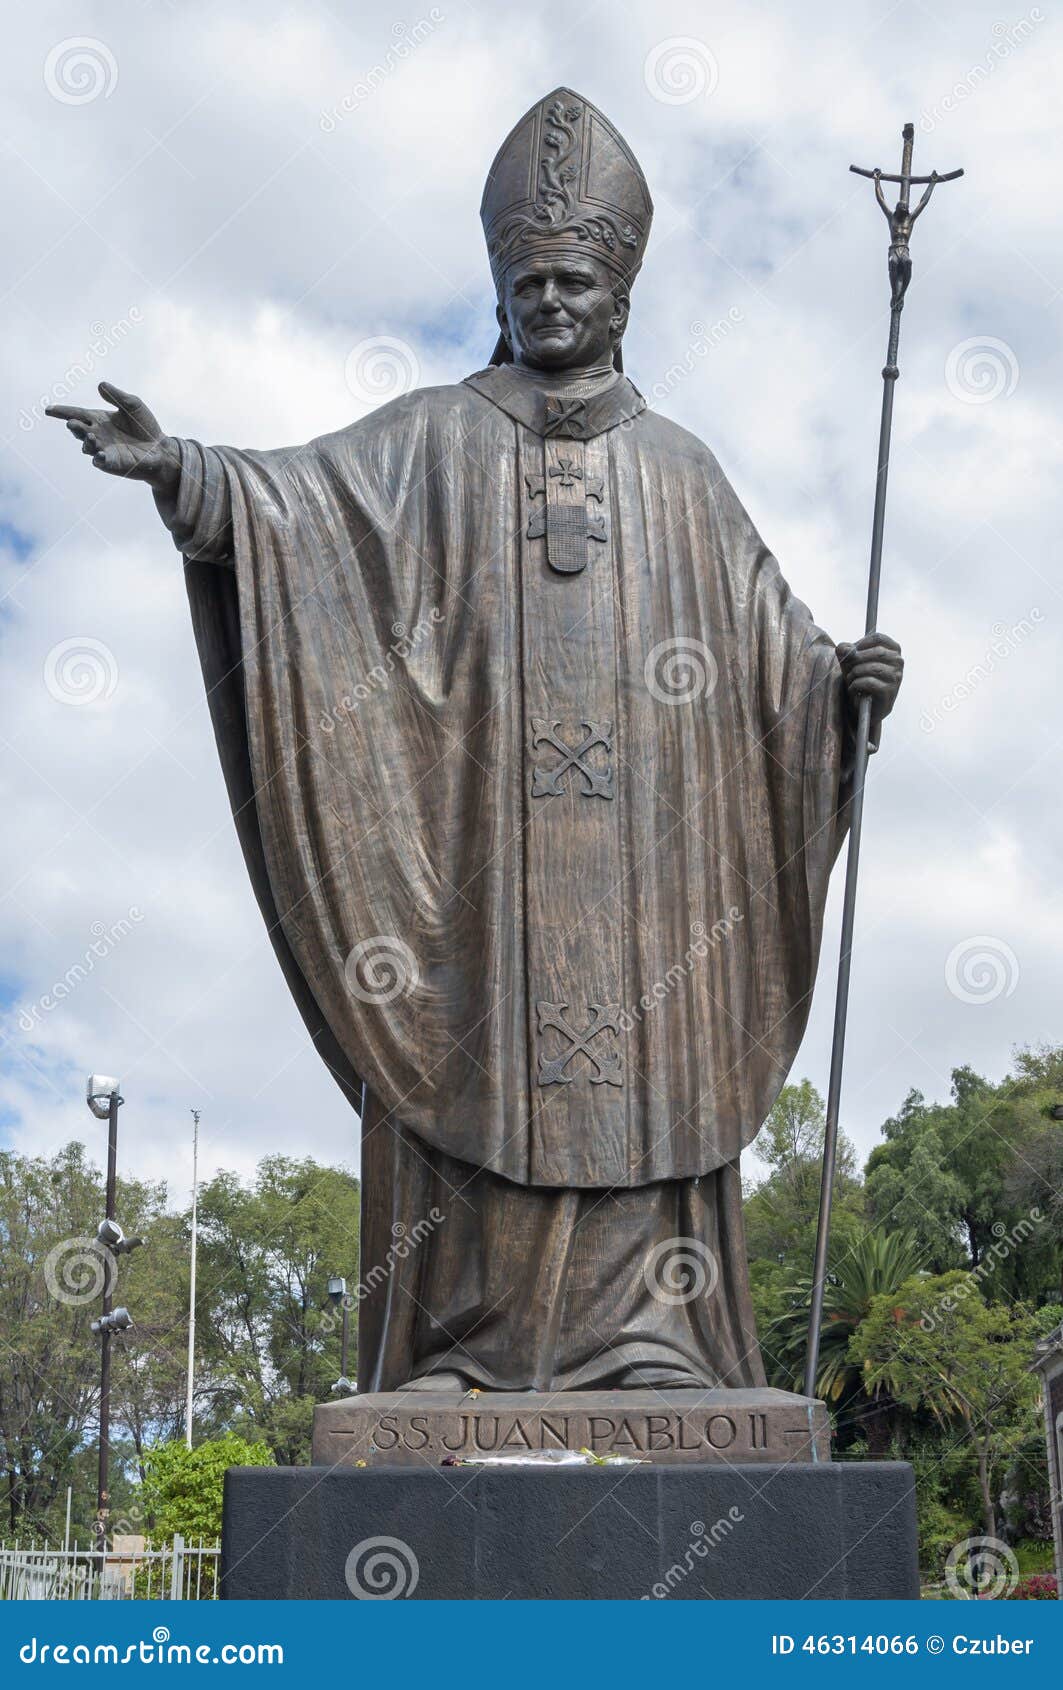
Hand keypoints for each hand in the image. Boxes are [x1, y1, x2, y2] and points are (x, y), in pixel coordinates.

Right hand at [47, 383, 177, 491]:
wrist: (161, 448)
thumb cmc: (145, 426)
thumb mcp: (133, 405)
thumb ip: (117, 396)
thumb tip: (100, 385)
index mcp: (98, 419)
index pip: (76, 413)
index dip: (62, 412)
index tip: (48, 409)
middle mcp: (97, 434)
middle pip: (79, 430)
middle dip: (74, 427)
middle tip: (72, 423)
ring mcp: (103, 450)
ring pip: (87, 446)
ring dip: (86, 442)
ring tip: (90, 436)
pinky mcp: (113, 463)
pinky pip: (101, 462)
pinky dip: (98, 458)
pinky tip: (99, 454)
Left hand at [836, 632, 903, 729]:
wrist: (864, 707)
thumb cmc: (859, 679)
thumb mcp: (850, 662)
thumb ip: (845, 651)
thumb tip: (842, 647)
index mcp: (893, 650)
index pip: (878, 638)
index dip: (861, 643)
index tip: (850, 651)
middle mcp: (898, 662)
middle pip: (877, 652)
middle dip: (857, 659)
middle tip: (847, 667)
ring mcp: (896, 677)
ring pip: (874, 668)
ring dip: (856, 673)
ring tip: (850, 679)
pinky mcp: (890, 691)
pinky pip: (870, 682)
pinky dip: (856, 685)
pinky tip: (853, 689)